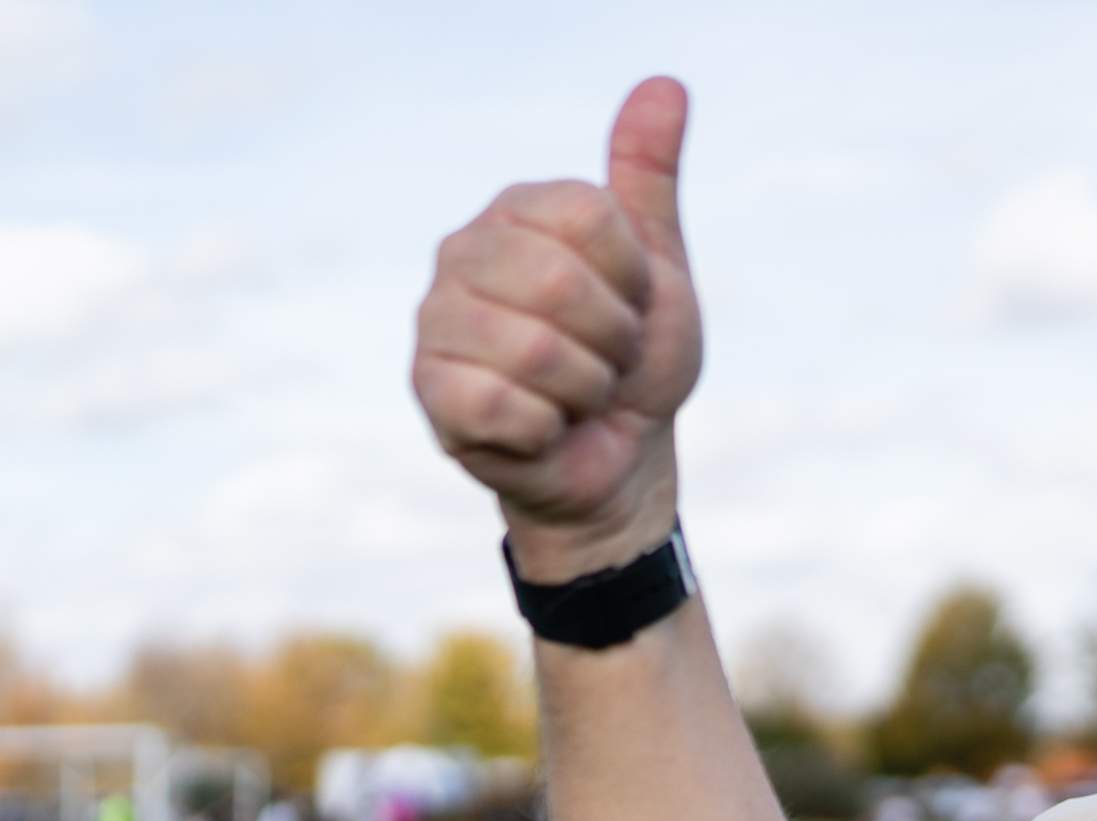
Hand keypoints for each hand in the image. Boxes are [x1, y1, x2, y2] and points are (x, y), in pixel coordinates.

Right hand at [413, 77, 703, 582]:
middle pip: (561, 283)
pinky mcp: (431, 392)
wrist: (621, 459)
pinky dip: (550, 428)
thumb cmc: (635, 360)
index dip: (633, 277)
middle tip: (609, 357)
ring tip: (578, 391)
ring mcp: (436, 322)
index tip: (631, 302)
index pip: (590, 215)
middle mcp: (462, 254)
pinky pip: (505, 404)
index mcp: (516, 212)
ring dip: (586, 387)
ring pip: (536, 350)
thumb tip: (666, 85)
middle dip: (614, 339)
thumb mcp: (659, 268)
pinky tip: (543, 426)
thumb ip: (649, 179)